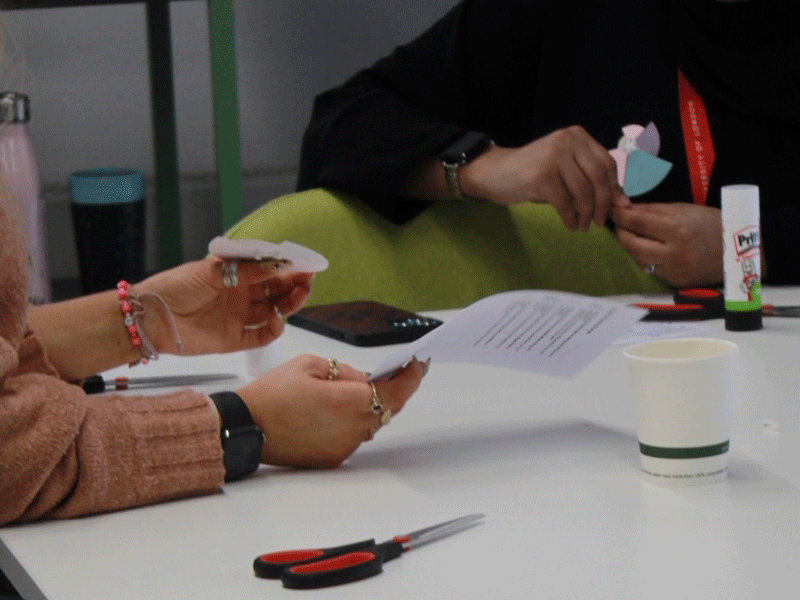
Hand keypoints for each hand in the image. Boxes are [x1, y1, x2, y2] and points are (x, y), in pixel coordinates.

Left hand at [136, 258, 312, 354]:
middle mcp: (239, 297)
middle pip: (275, 292)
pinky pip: (260, 337)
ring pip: (272, 312)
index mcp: (234, 276)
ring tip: (299, 296)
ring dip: (288, 305)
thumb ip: (245, 270)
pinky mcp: (233, 340)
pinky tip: (277, 321)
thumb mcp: (211, 271)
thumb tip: (276, 263)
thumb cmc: (173, 288)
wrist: (150, 318)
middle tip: (307, 281)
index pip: (267, 271)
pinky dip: (273, 330)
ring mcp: (238, 318)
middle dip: (293, 285)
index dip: (287, 268)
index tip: (305, 263)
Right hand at [237, 355, 426, 467]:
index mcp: (347, 401)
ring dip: (375, 405)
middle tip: (403, 371)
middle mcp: (351, 428)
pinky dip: (356, 420)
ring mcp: (343, 446)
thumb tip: (365, 379)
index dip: (412, 376)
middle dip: (397, 389)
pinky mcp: (333, 457)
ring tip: (368, 387)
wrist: (246, 426)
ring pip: (373, 422)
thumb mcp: (309, 365)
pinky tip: (343, 408)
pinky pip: (355, 435)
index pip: (395, 391)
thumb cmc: (271, 394)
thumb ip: (345, 371)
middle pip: (389, 408)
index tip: (418, 364)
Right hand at [460, 126, 629, 230]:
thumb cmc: (532, 173)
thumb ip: (588, 177)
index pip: (607, 163)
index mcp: (576, 136)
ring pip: (583, 192)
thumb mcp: (564, 168)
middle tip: (600, 221)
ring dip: (586, 214)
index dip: (614, 188)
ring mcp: (553, 157)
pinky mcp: (542, 176)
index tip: (617, 207)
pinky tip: (570, 224)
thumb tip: (622, 201)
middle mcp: (567, 141)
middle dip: (603, 204)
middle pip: (598, 177)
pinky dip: (570, 218)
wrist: (494, 173)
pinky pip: (565, 203)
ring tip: (582, 225)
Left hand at [611, 202, 723, 287]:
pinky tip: (643, 247)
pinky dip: (642, 257)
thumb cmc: (713, 224)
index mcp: (678, 230)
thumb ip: (653, 210)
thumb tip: (627, 208)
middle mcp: (674, 253)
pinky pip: (649, 269)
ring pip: (637, 258)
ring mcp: (673, 271)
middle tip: (616, 222)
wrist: (740, 251)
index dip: (620, 215)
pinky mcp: (674, 282)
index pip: (638, 222)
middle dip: (620, 232)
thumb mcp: (685, 210)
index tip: (611, 208)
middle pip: (631, 244)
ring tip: (627, 233)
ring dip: (629, 245)